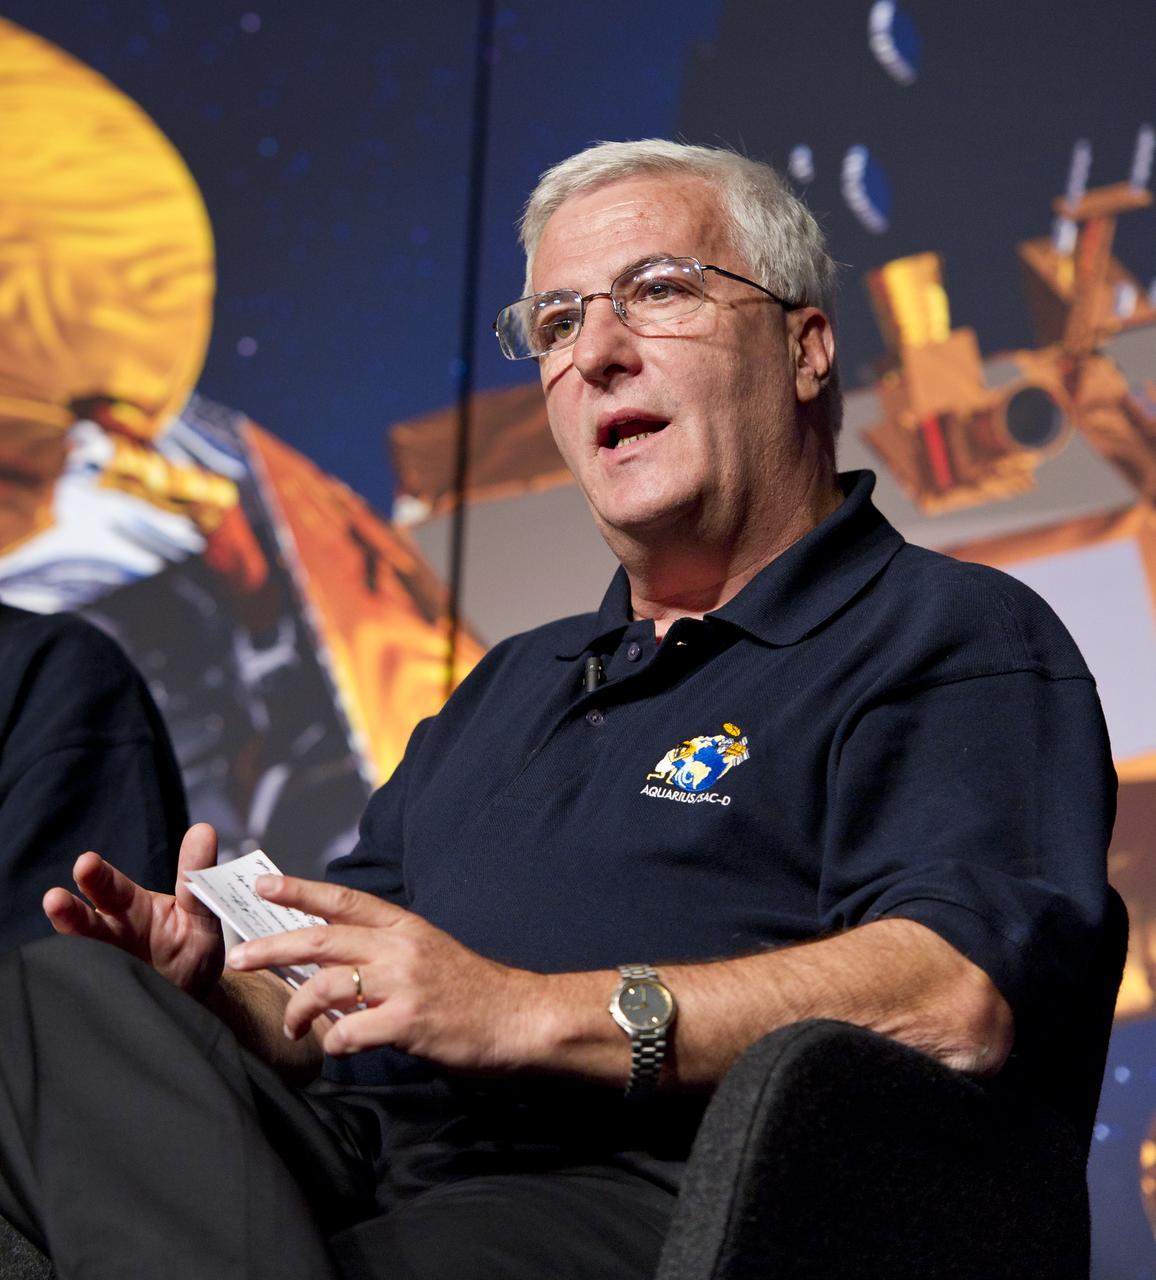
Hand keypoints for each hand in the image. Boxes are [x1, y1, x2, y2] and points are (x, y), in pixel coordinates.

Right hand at [43, 823, 225, 998]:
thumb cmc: (192, 945)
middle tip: (54, 899)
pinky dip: (86, 984)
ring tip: (54, 927)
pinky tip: (75, 978)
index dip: (97, 876)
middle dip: (69, 911)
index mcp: (131, 907)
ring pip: (83, 954)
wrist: (195, 991)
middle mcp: (112, 933)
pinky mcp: (110, 992)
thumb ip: (196, 875)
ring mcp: (109, 964)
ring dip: (71, 944)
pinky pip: (94, 988)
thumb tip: (203, 830)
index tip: (85, 863)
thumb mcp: (201, 908)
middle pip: (86, 921)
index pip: (109, 887)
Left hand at [227, 876, 545, 1070]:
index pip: (343, 900)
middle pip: (321, 940)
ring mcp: (405, 983)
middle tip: (238, 958)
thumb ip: (383, 953)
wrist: (519, 1017)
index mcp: (404, 927)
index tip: (263, 884)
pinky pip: (351, 1032)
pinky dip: (334, 1043)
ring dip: (297, 1009)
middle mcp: (400, 948)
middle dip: (272, 947)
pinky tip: (337, 1048)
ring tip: (290, 1027)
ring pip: (327, 986)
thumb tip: (331, 965)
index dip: (300, 890)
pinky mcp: (409, 1021)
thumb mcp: (427, 953)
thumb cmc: (471, 990)